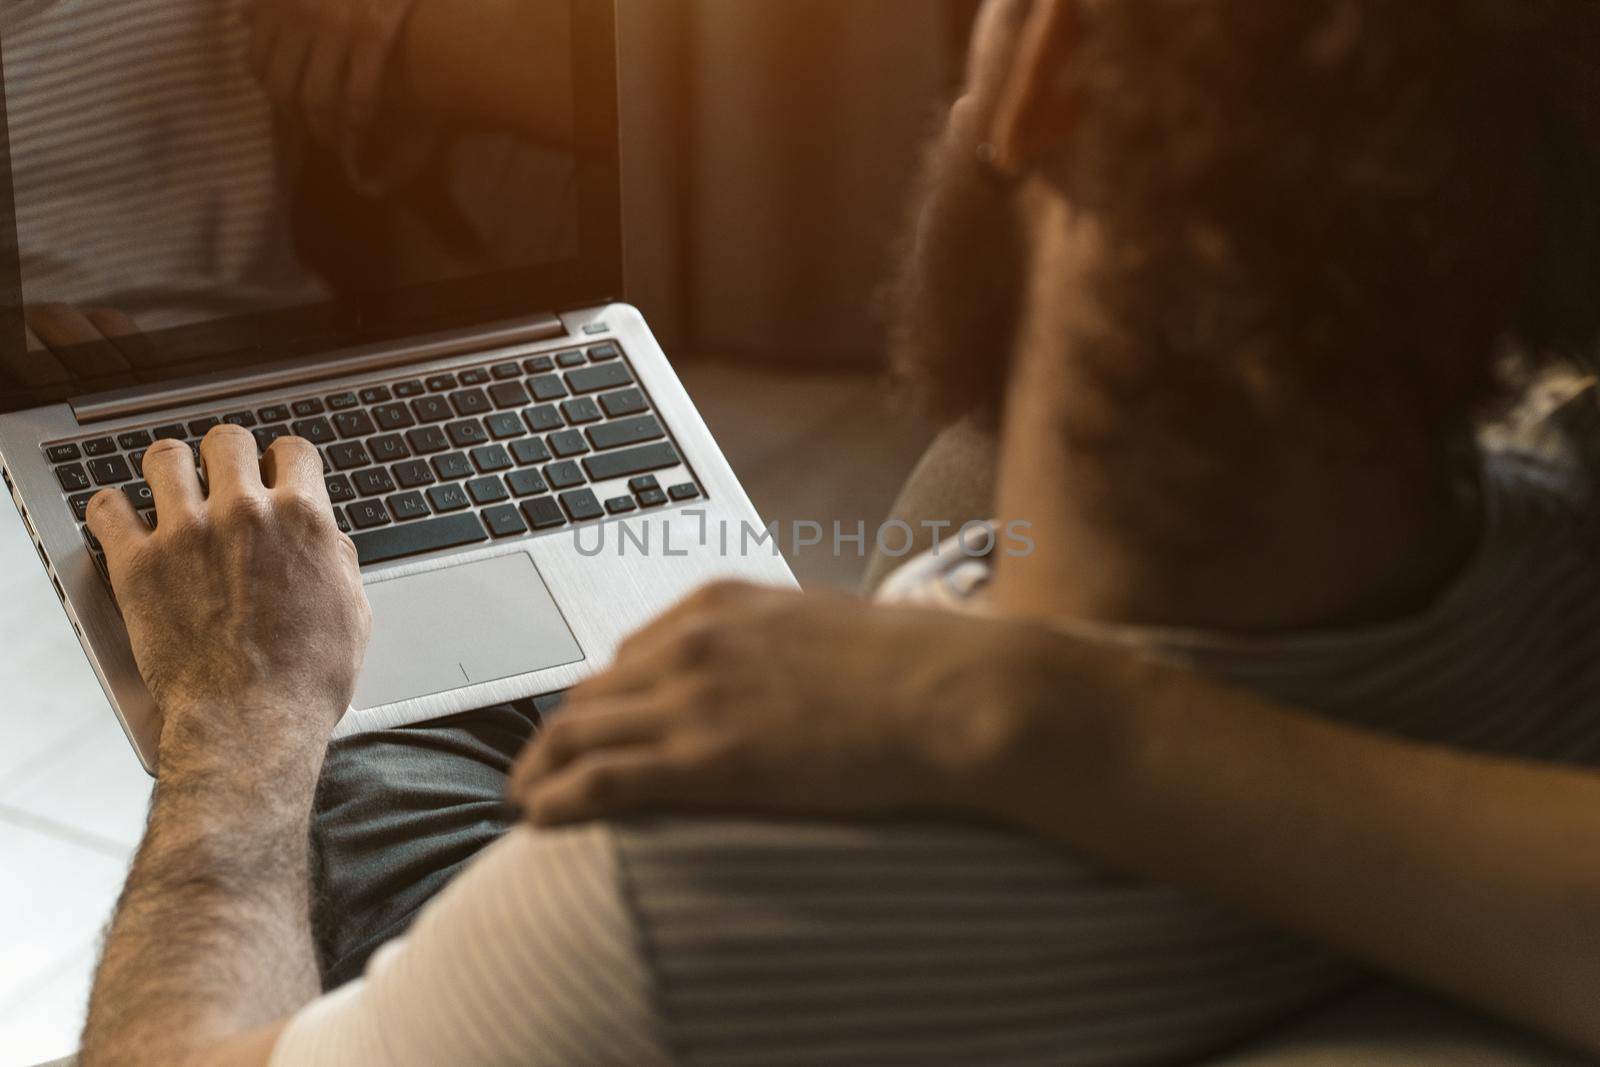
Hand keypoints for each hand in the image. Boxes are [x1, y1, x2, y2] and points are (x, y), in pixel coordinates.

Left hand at [86, 426, 371, 775]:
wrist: (253, 721)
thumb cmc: (305, 678)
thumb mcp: (353, 611)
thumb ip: (337, 559)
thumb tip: (326, 538)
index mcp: (303, 519)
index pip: (291, 450)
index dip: (281, 461)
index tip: (271, 474)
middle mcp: (245, 514)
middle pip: (227, 440)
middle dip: (226, 456)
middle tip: (221, 477)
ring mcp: (187, 534)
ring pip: (166, 457)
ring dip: (170, 470)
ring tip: (170, 489)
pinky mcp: (138, 564)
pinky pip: (107, 507)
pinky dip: (114, 510)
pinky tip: (126, 522)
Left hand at [247, 0, 416, 144]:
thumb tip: (245, 19)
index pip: (259, 63)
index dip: (274, 95)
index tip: (292, 110)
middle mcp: (296, 14)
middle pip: (283, 88)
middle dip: (299, 122)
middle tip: (317, 134)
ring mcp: (333, 25)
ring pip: (316, 99)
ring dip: (327, 130)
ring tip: (340, 142)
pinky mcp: (372, 32)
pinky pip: (359, 92)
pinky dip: (360, 120)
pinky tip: (366, 127)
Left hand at [508, 581, 1090, 825]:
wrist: (952, 693)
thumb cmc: (912, 668)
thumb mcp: (822, 630)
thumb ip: (769, 648)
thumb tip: (757, 683)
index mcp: (721, 604)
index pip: (627, 653)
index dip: (600, 699)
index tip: (590, 728)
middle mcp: (693, 642)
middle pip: (591, 693)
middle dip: (557, 735)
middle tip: (540, 770)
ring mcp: (694, 697)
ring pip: (576, 731)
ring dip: (540, 768)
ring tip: (525, 801)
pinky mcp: (704, 757)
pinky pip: (598, 777)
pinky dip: (556, 796)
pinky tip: (537, 818)